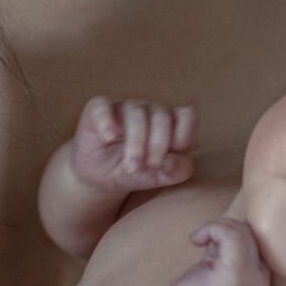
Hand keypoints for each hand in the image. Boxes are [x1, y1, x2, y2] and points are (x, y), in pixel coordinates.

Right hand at [70, 96, 195, 192]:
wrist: (99, 177)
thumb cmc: (134, 172)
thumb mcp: (156, 178)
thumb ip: (173, 172)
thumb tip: (171, 162)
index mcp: (170, 122)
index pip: (187, 116)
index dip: (183, 136)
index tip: (171, 158)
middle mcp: (150, 110)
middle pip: (162, 117)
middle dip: (157, 146)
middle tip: (147, 169)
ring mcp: (125, 106)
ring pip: (137, 113)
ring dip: (136, 142)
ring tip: (131, 166)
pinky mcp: (99, 108)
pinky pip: (103, 106)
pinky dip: (107, 121)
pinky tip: (109, 137)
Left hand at [160, 218, 270, 285]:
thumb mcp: (216, 273)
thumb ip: (223, 254)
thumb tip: (219, 230)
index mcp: (258, 281)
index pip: (255, 242)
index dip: (232, 236)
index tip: (210, 246)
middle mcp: (260, 279)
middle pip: (251, 234)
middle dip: (224, 230)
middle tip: (203, 242)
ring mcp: (249, 276)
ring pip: (242, 231)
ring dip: (216, 227)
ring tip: (199, 240)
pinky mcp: (235, 273)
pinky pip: (231, 235)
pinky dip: (212, 228)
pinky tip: (195, 240)